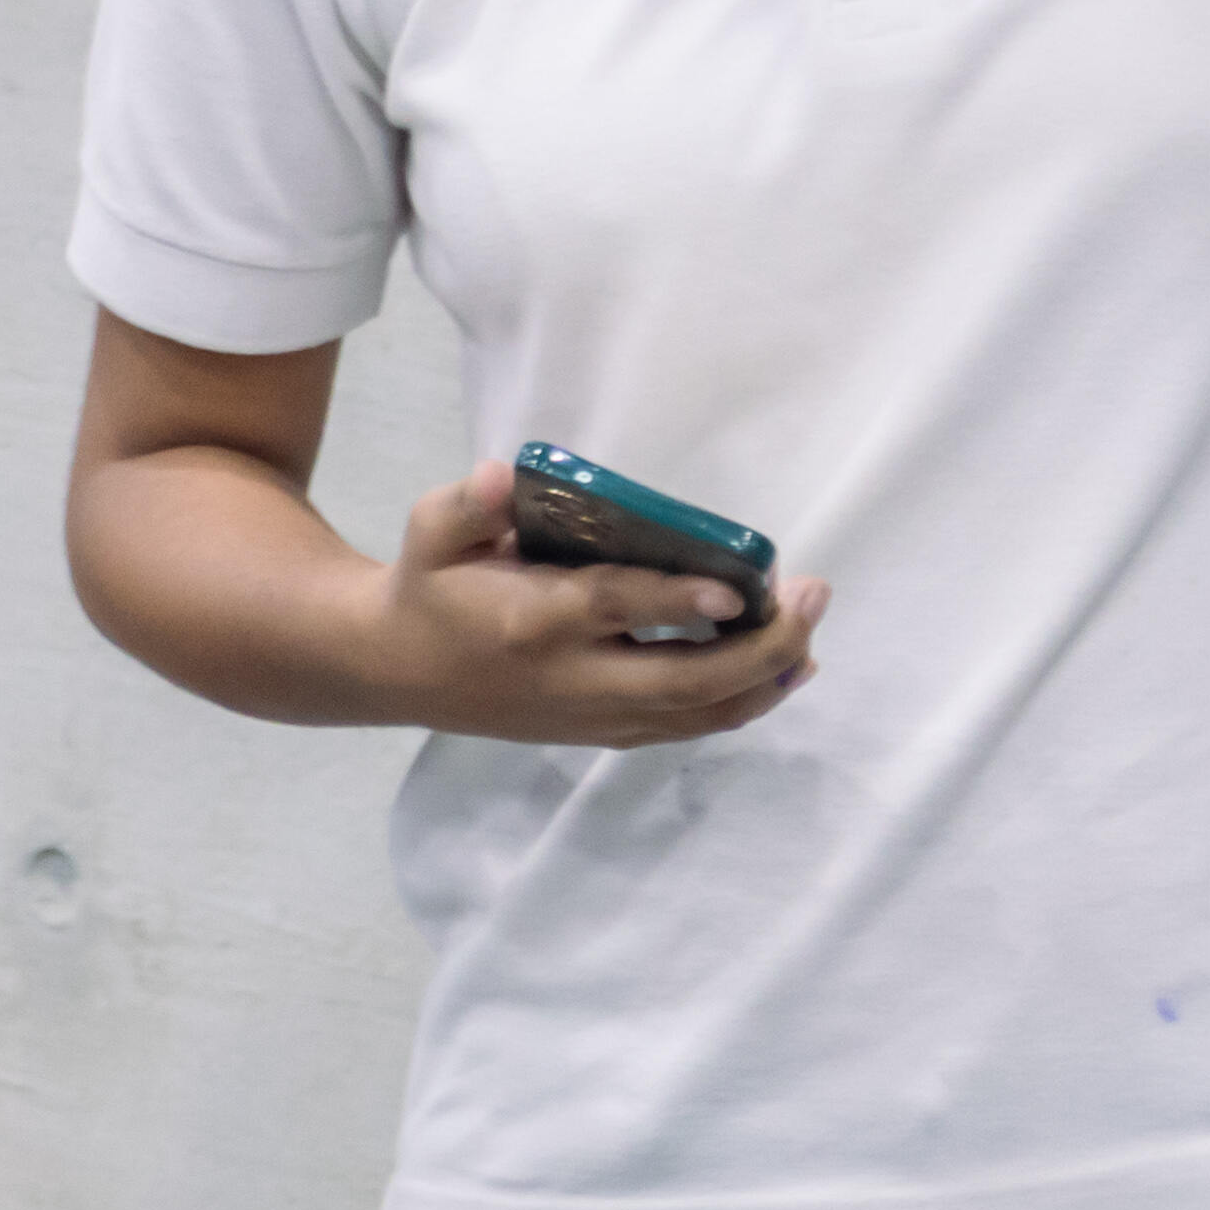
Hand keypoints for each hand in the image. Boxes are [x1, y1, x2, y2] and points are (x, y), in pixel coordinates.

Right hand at [359, 458, 826, 748]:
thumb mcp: (428, 531)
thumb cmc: (427, 586)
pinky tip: (780, 674)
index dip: (677, 599)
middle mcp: (570, 679)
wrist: (398, 672)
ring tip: (811, 638)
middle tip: (812, 597)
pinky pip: (681, 728)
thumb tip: (502, 477)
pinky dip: (737, 706)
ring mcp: (588, 716)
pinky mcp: (598, 733)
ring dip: (760, 683)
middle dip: (757, 649)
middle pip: (678, 681)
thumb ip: (465, 505)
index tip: (737, 585)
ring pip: (690, 716)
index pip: (615, 610)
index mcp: (532, 620)